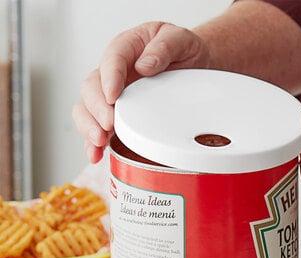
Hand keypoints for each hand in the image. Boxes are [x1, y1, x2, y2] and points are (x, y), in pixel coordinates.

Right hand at [72, 22, 208, 162]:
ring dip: (89, 126)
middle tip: (109, 124)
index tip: (113, 96)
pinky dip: (93, 142)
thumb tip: (145, 65)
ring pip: (87, 108)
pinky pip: (97, 127)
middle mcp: (114, 72)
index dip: (109, 78)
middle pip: (92, 86)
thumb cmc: (184, 52)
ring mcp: (113, 95)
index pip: (112, 59)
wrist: (194, 68)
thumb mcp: (182, 40)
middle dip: (97, 108)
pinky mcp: (117, 114)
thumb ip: (165, 46)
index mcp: (127, 48)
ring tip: (100, 141)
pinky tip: (96, 154)